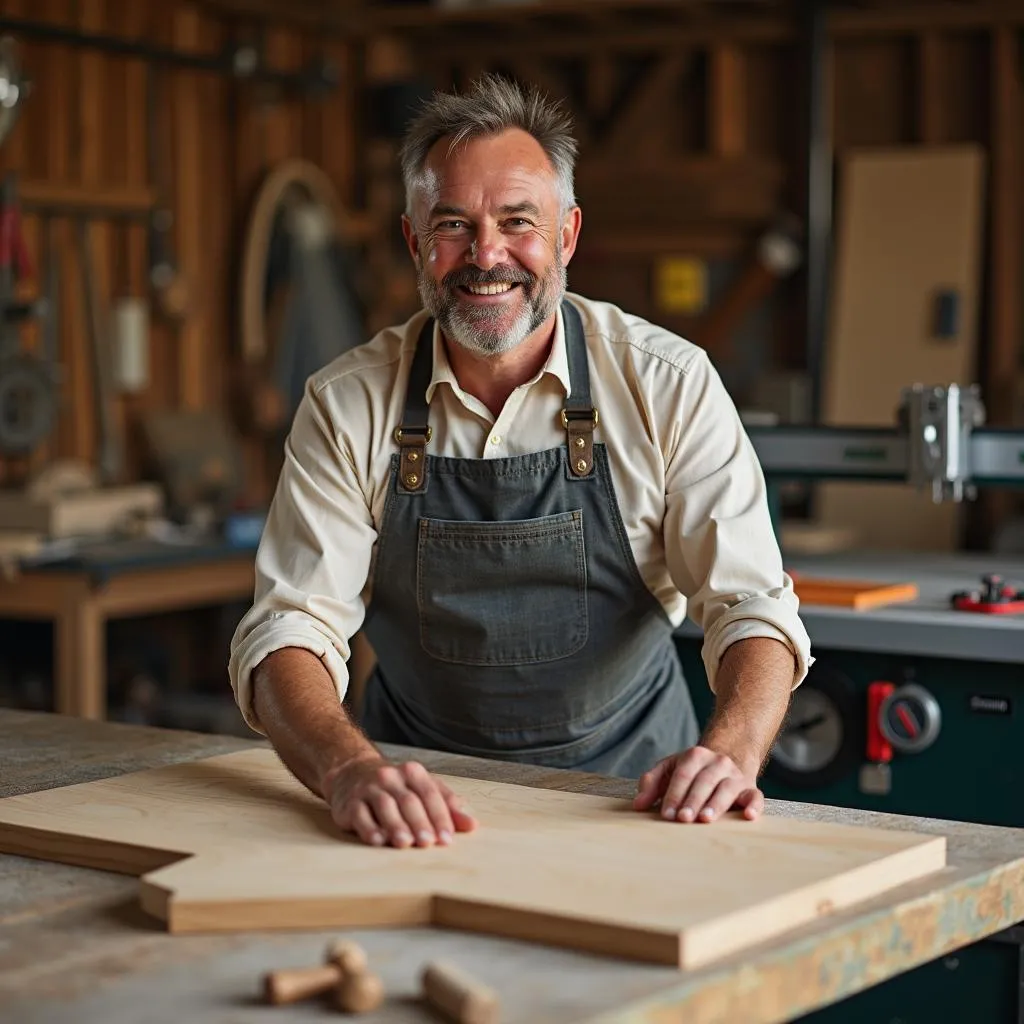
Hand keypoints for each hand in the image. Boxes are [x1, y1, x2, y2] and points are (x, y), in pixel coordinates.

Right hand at [323, 757, 476, 847]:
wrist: (352, 773)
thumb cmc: (395, 787)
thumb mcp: (422, 790)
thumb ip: (446, 807)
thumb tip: (471, 825)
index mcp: (413, 773)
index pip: (430, 794)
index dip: (440, 816)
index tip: (447, 838)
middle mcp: (391, 777)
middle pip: (409, 800)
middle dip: (420, 823)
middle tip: (428, 843)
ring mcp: (369, 788)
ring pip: (385, 806)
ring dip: (396, 825)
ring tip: (405, 843)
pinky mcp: (350, 803)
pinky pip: (360, 814)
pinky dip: (369, 828)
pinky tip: (377, 840)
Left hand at [632, 746, 763, 822]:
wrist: (725, 761)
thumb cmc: (691, 772)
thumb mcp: (669, 770)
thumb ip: (651, 784)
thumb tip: (638, 805)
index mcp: (695, 756)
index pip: (683, 775)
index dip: (673, 795)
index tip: (665, 815)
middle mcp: (717, 763)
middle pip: (704, 781)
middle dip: (692, 801)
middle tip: (683, 819)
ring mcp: (735, 775)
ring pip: (727, 789)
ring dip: (716, 804)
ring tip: (705, 819)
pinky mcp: (750, 789)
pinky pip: (755, 797)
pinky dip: (754, 806)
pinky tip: (748, 816)